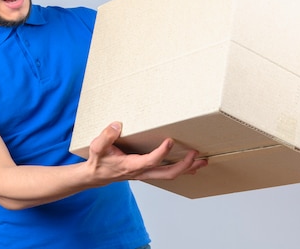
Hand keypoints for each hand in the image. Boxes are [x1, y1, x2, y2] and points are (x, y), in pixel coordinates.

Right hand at [85, 122, 207, 184]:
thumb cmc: (99, 161)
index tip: (170, 140)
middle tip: (196, 154)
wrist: (97, 175)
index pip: (150, 161)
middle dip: (184, 164)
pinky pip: (167, 173)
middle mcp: (142, 172)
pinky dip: (181, 169)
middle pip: (168, 173)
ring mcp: (146, 173)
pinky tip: (191, 165)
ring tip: (202, 161)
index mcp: (131, 166)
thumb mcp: (97, 147)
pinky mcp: (148, 171)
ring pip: (170, 175)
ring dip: (187, 168)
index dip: (162, 152)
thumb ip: (106, 136)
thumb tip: (117, 124)